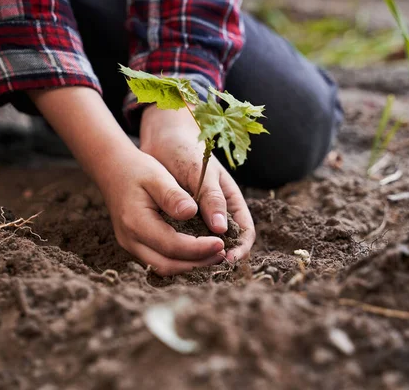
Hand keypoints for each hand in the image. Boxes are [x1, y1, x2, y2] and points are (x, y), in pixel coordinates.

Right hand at [28, 87, 224, 275]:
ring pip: (163, 268)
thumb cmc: (138, 170)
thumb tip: (192, 212)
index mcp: (136, 222)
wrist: (113, 170)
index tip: (221, 243)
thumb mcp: (158, 176)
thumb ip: (173, 196)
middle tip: (222, 254)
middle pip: (167, 265)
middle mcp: (130, 240)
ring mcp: (130, 246)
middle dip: (197, 264)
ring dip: (190, 266)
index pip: (172, 246)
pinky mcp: (135, 246)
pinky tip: (199, 253)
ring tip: (215, 255)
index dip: (199, 249)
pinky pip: (159, 262)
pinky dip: (180, 261)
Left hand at [139, 105, 255, 261]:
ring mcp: (198, 217)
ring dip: (198, 258)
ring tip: (188, 268)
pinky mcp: (178, 219)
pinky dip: (180, 250)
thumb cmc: (188, 151)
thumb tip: (222, 229)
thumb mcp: (203, 173)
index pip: (245, 232)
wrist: (163, 138)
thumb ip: (211, 198)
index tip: (227, 259)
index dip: (240, 249)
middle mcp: (216, 213)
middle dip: (218, 259)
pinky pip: (183, 241)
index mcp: (230, 201)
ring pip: (203, 246)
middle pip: (225, 244)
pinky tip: (171, 257)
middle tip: (206, 271)